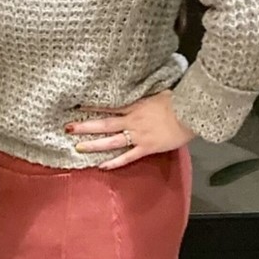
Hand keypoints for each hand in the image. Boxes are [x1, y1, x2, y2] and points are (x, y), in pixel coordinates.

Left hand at [65, 91, 194, 170]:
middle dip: (84, 126)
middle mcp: (132, 120)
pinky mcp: (147, 147)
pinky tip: (102, 166)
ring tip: (77, 147)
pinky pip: (128, 156)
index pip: (108, 107)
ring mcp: (138, 135)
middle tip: (67, 128)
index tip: (76, 107)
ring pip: (111, 141)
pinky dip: (115, 162)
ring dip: (94, 144)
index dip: (91, 107)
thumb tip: (140, 92)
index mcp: (135, 106)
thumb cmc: (178, 100)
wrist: (191, 111)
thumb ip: (145, 96)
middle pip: (104, 124)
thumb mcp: (158, 93)